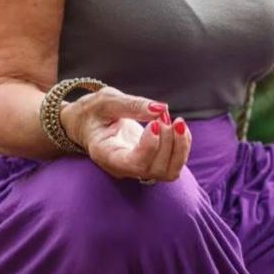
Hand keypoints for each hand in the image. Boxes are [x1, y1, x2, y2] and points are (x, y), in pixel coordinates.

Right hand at [60, 86, 191, 181]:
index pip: (133, 163)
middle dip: (168, 142)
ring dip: (180, 147)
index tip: (154, 123)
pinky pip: (175, 166)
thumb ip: (132, 105)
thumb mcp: (106, 101)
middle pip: (155, 169)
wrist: (90, 124)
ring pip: (169, 172)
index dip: (150, 147)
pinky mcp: (152, 166)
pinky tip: (179, 127)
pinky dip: (183, 147)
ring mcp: (139, 170)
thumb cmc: (94, 112)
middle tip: (164, 116)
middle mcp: (124, 168)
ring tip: (177, 122)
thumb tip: (162, 108)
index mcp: (106, 155)